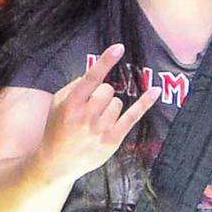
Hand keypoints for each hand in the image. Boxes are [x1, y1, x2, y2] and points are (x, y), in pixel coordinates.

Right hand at [34, 44, 155, 185]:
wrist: (56, 163)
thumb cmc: (56, 129)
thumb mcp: (57, 104)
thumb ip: (74, 85)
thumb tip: (96, 74)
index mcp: (71, 104)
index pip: (91, 78)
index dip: (105, 61)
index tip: (119, 47)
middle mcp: (86, 117)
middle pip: (108, 90)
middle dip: (102, 94)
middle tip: (91, 107)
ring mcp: (100, 130)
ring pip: (118, 103)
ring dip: (110, 106)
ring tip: (96, 120)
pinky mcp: (113, 140)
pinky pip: (133, 116)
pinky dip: (145, 103)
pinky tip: (155, 91)